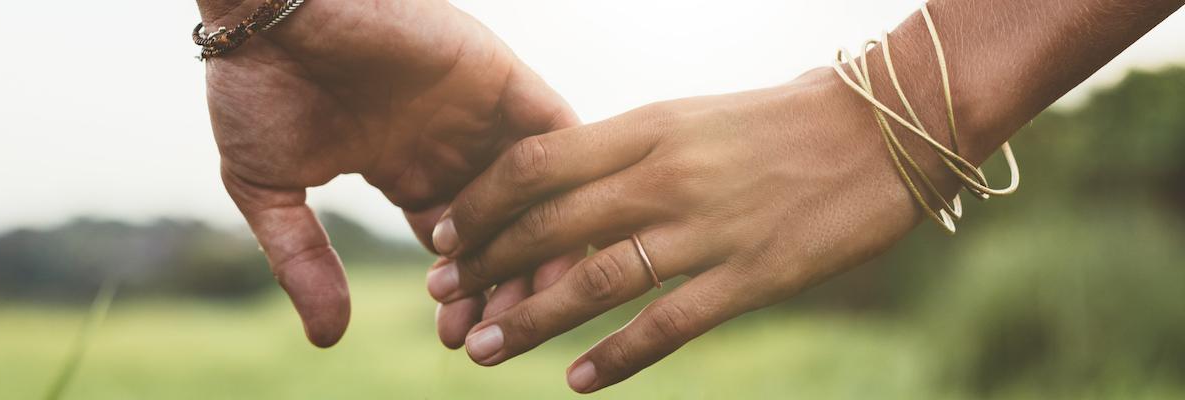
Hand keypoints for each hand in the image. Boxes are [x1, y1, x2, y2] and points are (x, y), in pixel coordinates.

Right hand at [197, 0, 576, 346]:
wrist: (270, 5)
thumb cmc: (258, 81)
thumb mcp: (268, 185)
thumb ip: (303, 258)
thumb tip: (328, 338)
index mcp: (405, 168)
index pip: (456, 246)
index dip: (461, 294)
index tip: (456, 338)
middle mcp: (451, 145)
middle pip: (504, 229)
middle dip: (501, 286)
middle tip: (493, 333)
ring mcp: (480, 113)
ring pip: (537, 192)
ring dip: (537, 247)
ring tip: (523, 303)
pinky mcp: (502, 79)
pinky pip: (555, 135)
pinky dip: (562, 181)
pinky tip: (558, 236)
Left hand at [426, 66, 982, 391]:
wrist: (885, 129)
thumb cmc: (785, 120)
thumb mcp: (691, 119)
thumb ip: (629, 153)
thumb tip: (565, 187)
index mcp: (647, 127)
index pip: (536, 164)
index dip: (479, 202)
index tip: (443, 232)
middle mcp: (665, 175)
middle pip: (549, 224)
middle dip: (484, 263)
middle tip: (443, 296)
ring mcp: (707, 228)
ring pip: (595, 279)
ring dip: (531, 318)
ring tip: (484, 348)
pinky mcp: (751, 276)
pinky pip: (668, 325)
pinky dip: (617, 358)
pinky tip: (578, 382)